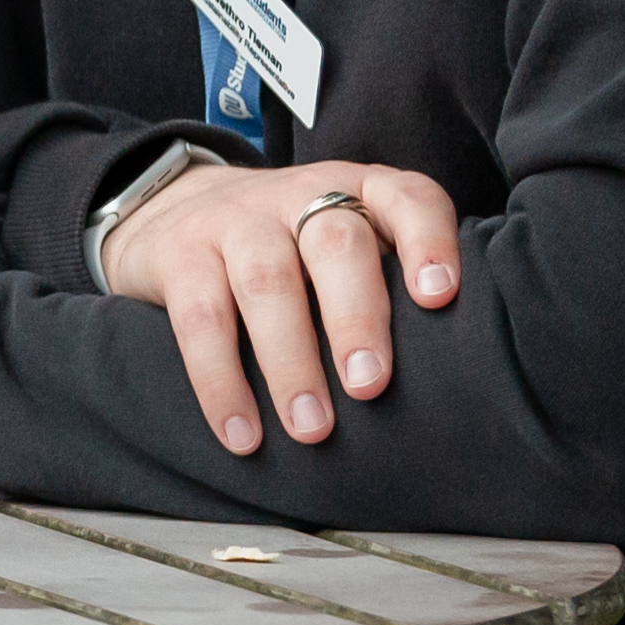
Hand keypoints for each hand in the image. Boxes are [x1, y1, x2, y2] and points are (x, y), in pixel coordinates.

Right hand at [99, 160, 462, 459]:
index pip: (406, 198)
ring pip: (267, 282)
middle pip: (336, 242)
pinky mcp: (179, 254)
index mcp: (356, 192)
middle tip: (370, 385)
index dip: (427, 241)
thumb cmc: (288, 250)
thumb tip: (453, 382)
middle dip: (357, 316)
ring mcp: (235, 220)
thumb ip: (388, 286)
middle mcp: (299, 196)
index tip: (439, 297)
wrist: (171, 209)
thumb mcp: (340, 245)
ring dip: (291, 361)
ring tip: (310, 427)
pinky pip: (199, 319)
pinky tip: (241, 433)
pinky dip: (221, 382)